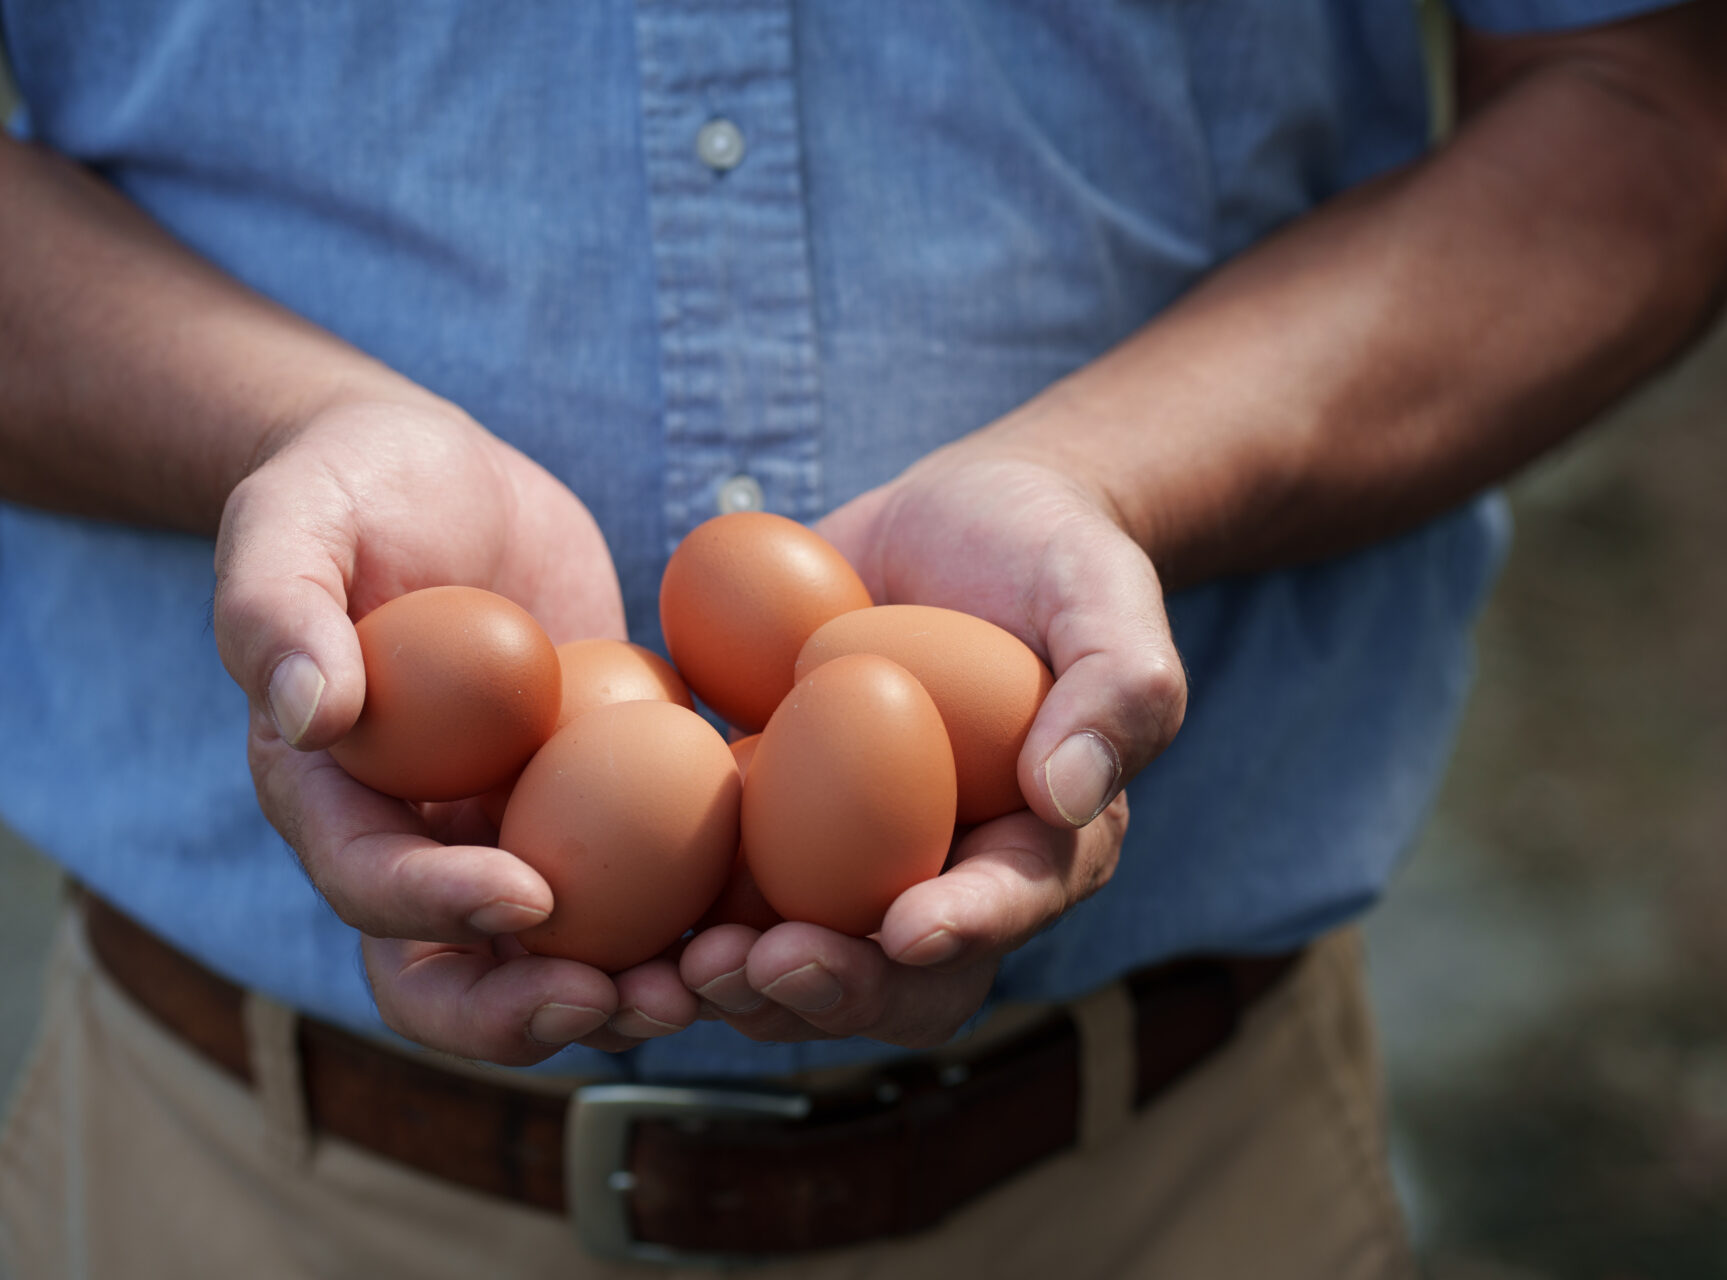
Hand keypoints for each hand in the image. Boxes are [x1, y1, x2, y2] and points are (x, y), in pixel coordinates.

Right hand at [213, 398, 699, 1063]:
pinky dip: (695, 909)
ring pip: (561, 952)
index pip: (369, 881)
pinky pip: (644, 878)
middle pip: (458, 971)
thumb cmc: (356, 486)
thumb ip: (277, 607)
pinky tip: (767, 910)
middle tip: (629, 1002)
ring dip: (629, 989)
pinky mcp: (597, 805)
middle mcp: (416, 840)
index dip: (438, 908)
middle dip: (533, 1010)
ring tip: (711, 981)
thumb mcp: (294, 514)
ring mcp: (511, 830)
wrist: (448, 476)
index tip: (529, 896)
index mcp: (331, 795)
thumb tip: (310, 712)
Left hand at [670, 445, 1186, 1046]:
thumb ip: (1118, 684)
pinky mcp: (769, 827)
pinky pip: (720, 889)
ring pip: (799, 959)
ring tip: (678, 966)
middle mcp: (945, 875)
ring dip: (738, 982)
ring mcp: (849, 861)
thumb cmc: (1048, 550)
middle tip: (760, 966)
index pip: (1009, 904)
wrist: (955, 518)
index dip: (963, 928)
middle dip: (830, 989)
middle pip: (896, 974)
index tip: (906, 927)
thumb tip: (1068, 794)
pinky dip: (669, 915)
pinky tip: (608, 910)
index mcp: (1042, 845)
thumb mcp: (1102, 590)